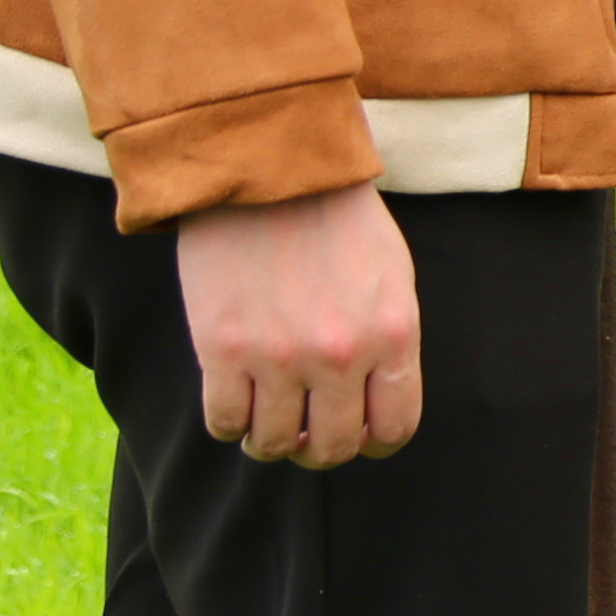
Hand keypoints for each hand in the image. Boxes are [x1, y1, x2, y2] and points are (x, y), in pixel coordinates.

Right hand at [177, 188, 421, 468]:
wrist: (268, 168)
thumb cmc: (336, 217)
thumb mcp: (391, 275)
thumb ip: (389, 340)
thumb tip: (373, 402)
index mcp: (393, 334)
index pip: (394, 428)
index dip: (375, 441)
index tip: (358, 433)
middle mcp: (340, 355)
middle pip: (332, 448)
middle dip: (319, 447)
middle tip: (305, 429)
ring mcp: (279, 356)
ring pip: (273, 445)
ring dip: (269, 440)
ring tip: (266, 417)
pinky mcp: (222, 350)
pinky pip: (224, 423)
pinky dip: (230, 423)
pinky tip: (235, 398)